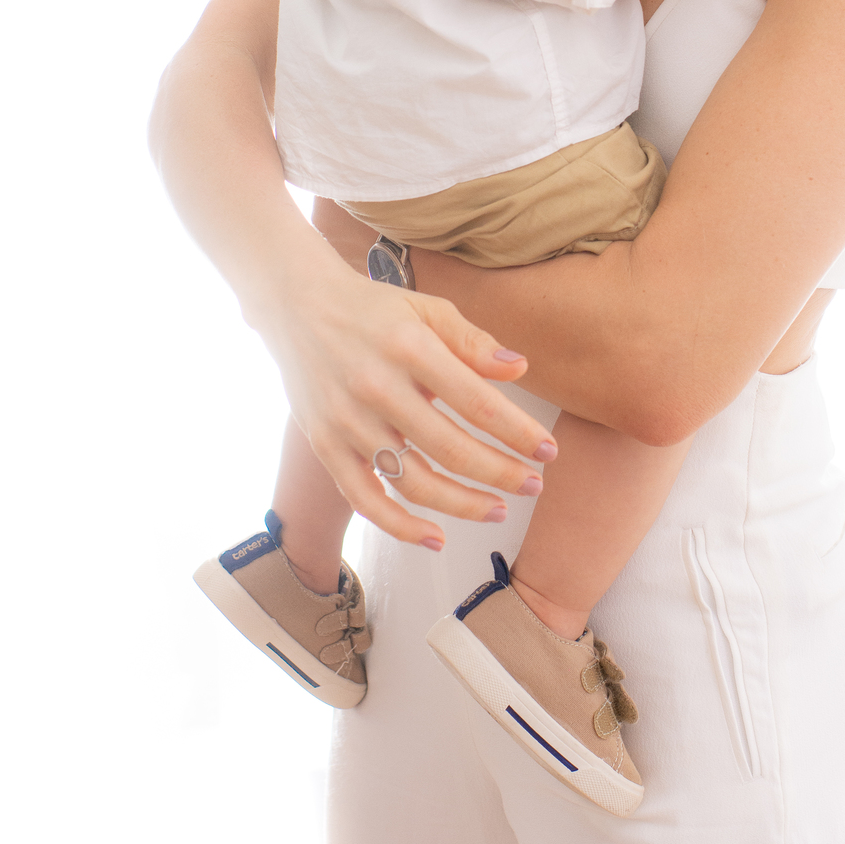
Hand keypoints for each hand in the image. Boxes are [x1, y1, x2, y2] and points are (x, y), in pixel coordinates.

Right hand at [250, 212, 558, 549]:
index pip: (476, 401)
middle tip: (534, 485)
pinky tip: (436, 537)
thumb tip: (519, 369)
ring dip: (461, 504)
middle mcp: (377, 386)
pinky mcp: (325, 445)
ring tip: (497, 509)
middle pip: (450, 448)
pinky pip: (364, 499)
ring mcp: (347, 421)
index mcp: (410, 347)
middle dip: (500, 473)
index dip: (517, 432)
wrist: (297, 306)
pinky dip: (400, 526)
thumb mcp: (427, 308)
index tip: (548, 452)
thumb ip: (473, 341)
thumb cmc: (375, 308)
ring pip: (412, 481)